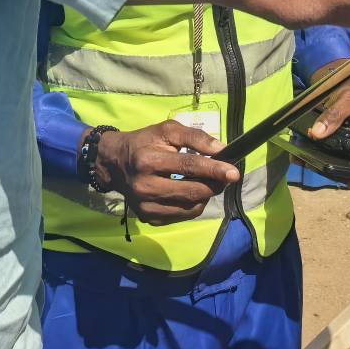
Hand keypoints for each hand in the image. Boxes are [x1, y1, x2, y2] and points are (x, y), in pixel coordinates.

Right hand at [93, 121, 240, 224]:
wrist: (115, 163)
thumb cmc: (145, 142)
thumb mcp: (167, 130)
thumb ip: (195, 137)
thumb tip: (221, 150)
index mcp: (149, 160)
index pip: (188, 167)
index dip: (214, 169)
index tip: (234, 172)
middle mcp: (145, 186)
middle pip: (192, 191)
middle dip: (214, 184)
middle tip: (225, 176)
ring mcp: (146, 206)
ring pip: (190, 207)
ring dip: (206, 195)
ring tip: (207, 182)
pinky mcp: (148, 218)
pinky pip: (182, 216)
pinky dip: (194, 205)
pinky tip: (191, 192)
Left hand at [306, 61, 349, 171]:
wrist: (346, 85)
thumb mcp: (347, 98)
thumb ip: (334, 114)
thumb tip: (317, 132)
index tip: (346, 177)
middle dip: (342, 176)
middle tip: (321, 169)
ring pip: (349, 172)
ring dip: (329, 171)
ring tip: (309, 163)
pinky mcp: (349, 151)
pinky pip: (339, 163)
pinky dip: (323, 163)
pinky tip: (307, 159)